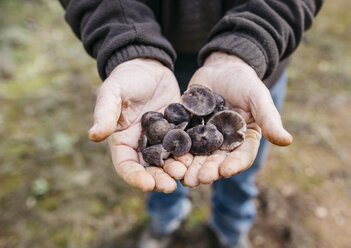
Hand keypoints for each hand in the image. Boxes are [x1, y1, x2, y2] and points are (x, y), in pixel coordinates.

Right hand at [88, 58, 185, 192]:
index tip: (147, 185)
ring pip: (168, 161)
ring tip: (185, 173)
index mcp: (123, 140)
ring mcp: (161, 139)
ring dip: (175, 170)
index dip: (135, 177)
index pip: (126, 165)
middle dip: (159, 178)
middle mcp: (142, 145)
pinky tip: (196, 159)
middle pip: (149, 168)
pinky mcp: (177, 131)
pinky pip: (183, 146)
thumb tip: (93, 135)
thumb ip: (105, 113)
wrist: (149, 67)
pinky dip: (189, 154)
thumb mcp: (113, 93)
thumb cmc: (126, 78)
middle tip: (171, 186)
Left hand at [181, 52, 292, 186]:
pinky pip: (182, 142)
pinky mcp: (189, 130)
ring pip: (198, 157)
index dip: (234, 165)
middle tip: (197, 180)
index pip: (241, 156)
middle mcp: (225, 143)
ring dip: (190, 168)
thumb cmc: (245, 82)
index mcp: (244, 139)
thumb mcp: (258, 98)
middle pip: (217, 161)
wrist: (222, 67)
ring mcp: (205, 138)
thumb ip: (269, 119)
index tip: (225, 171)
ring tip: (182, 176)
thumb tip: (287, 141)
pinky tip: (168, 158)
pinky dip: (176, 151)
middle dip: (208, 171)